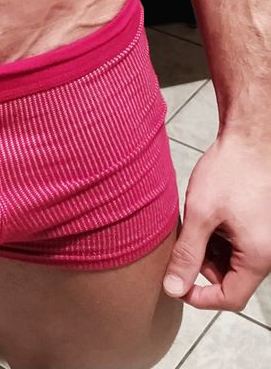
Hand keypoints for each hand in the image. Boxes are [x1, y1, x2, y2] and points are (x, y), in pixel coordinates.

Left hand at [163, 132, 270, 309]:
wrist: (248, 138)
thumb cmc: (230, 171)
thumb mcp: (201, 214)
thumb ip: (187, 254)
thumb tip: (173, 287)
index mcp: (258, 256)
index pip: (231, 298)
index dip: (200, 296)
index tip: (175, 282)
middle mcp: (265, 251)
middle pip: (229, 278)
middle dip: (201, 265)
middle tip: (181, 240)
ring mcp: (261, 237)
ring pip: (229, 260)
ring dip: (206, 248)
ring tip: (193, 221)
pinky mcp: (255, 224)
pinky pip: (233, 242)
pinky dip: (215, 234)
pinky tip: (203, 213)